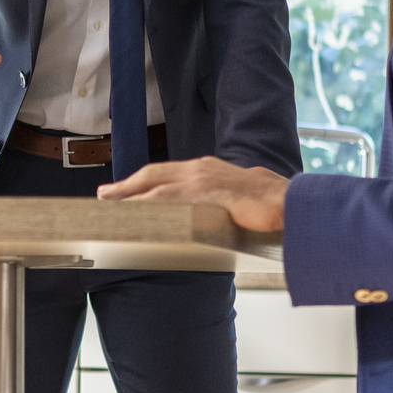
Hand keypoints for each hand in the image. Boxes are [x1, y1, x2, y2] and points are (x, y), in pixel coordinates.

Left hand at [97, 157, 289, 231]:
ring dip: (129, 197)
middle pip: (153, 174)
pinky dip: (146, 207)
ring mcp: (201, 180)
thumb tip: (198, 223)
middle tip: (104, 196)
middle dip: (126, 186)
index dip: (141, 181)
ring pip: (155, 187)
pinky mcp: (204, 194)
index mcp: (206, 169)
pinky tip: (133, 216)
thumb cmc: (267, 205)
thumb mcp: (233, 200)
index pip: (165, 173)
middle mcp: (200, 169)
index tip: (123, 190)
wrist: (288, 203)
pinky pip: (167, 200)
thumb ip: (212, 206)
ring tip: (110, 207)